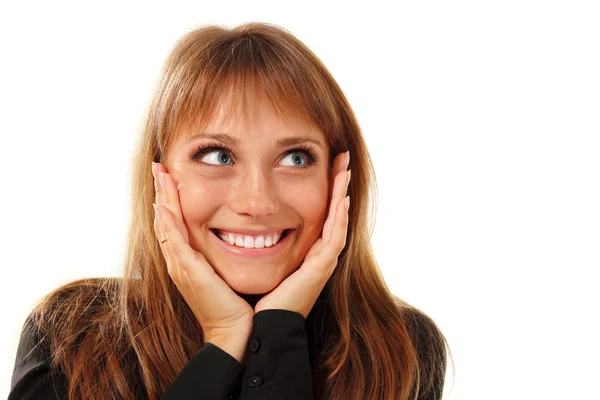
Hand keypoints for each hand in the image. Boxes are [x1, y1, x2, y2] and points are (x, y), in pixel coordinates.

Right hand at [151, 162, 253, 340]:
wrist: (235, 331)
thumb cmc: (235, 303)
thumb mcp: (227, 272)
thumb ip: (224, 254)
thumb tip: (238, 236)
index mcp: (188, 260)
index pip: (175, 222)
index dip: (170, 199)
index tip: (170, 176)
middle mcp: (180, 261)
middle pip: (165, 220)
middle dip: (161, 192)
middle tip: (158, 167)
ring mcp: (181, 267)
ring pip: (166, 226)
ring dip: (162, 199)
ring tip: (159, 175)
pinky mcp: (190, 272)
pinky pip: (175, 243)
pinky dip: (168, 224)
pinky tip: (164, 207)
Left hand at [254, 151, 350, 317]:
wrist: (256, 330)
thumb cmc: (251, 299)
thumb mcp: (250, 262)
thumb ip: (249, 242)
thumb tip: (235, 222)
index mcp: (303, 253)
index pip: (318, 214)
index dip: (324, 190)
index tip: (325, 166)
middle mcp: (317, 255)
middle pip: (333, 212)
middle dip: (337, 184)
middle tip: (341, 158)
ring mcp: (321, 262)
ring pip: (338, 220)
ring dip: (342, 192)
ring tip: (344, 168)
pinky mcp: (320, 269)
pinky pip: (334, 238)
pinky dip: (339, 218)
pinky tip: (341, 198)